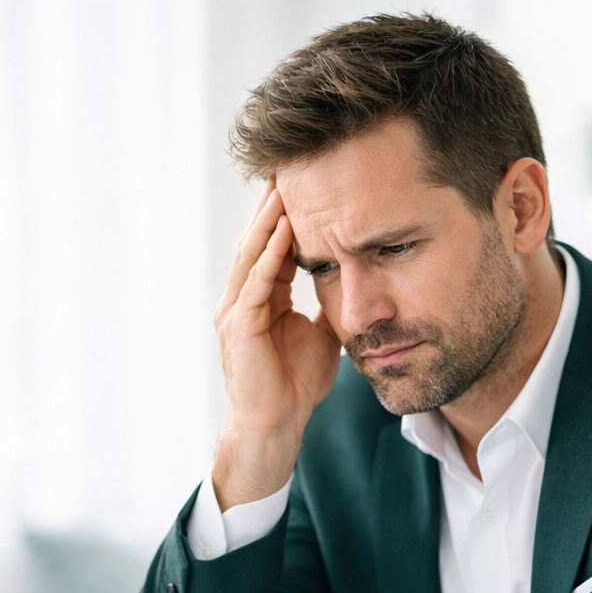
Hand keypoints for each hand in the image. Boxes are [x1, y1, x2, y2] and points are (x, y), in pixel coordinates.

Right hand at [211, 182, 340, 508]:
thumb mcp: (322, 335)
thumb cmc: (295, 386)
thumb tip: (355, 281)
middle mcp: (242, 299)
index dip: (288, 216)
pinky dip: (271, 254)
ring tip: (285, 186)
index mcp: (260, 299)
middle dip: (272, 205)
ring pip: (252, 254)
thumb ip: (329, 305)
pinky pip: (256, 281)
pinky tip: (286, 229)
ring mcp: (236, 312)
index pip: (273, 247)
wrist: (277, 426)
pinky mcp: (239, 327)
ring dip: (269, 219)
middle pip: (258, 241)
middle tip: (291, 166)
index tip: (307, 183)